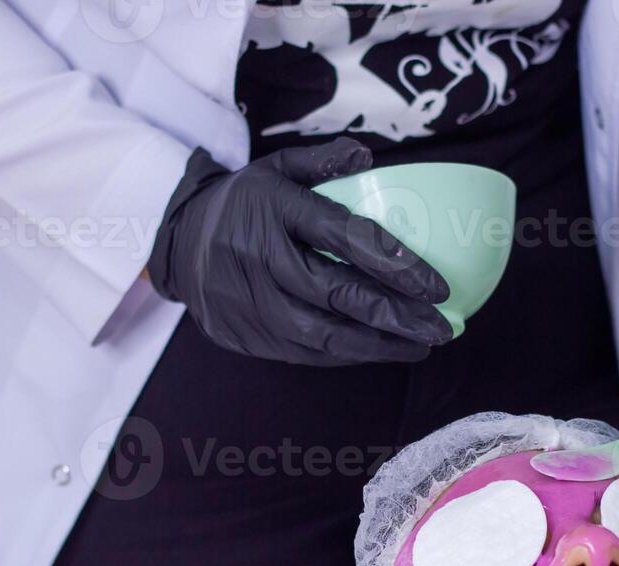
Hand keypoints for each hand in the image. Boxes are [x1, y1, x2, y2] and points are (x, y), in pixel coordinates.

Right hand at [147, 139, 451, 365]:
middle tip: (443, 329)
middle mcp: (258, 256)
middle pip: (339, 293)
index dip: (396, 265)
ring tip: (420, 348)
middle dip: (398, 317)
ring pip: (324, 335)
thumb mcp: (274, 168)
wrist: (175, 244)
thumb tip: (368, 155)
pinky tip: (378, 351)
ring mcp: (247, 300)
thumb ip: (321, 161)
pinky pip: (304, 353)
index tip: (439, 288)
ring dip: (379, 347)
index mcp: (273, 208)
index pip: (344, 237)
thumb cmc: (243, 204)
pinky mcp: (243, 334)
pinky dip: (347, 356)